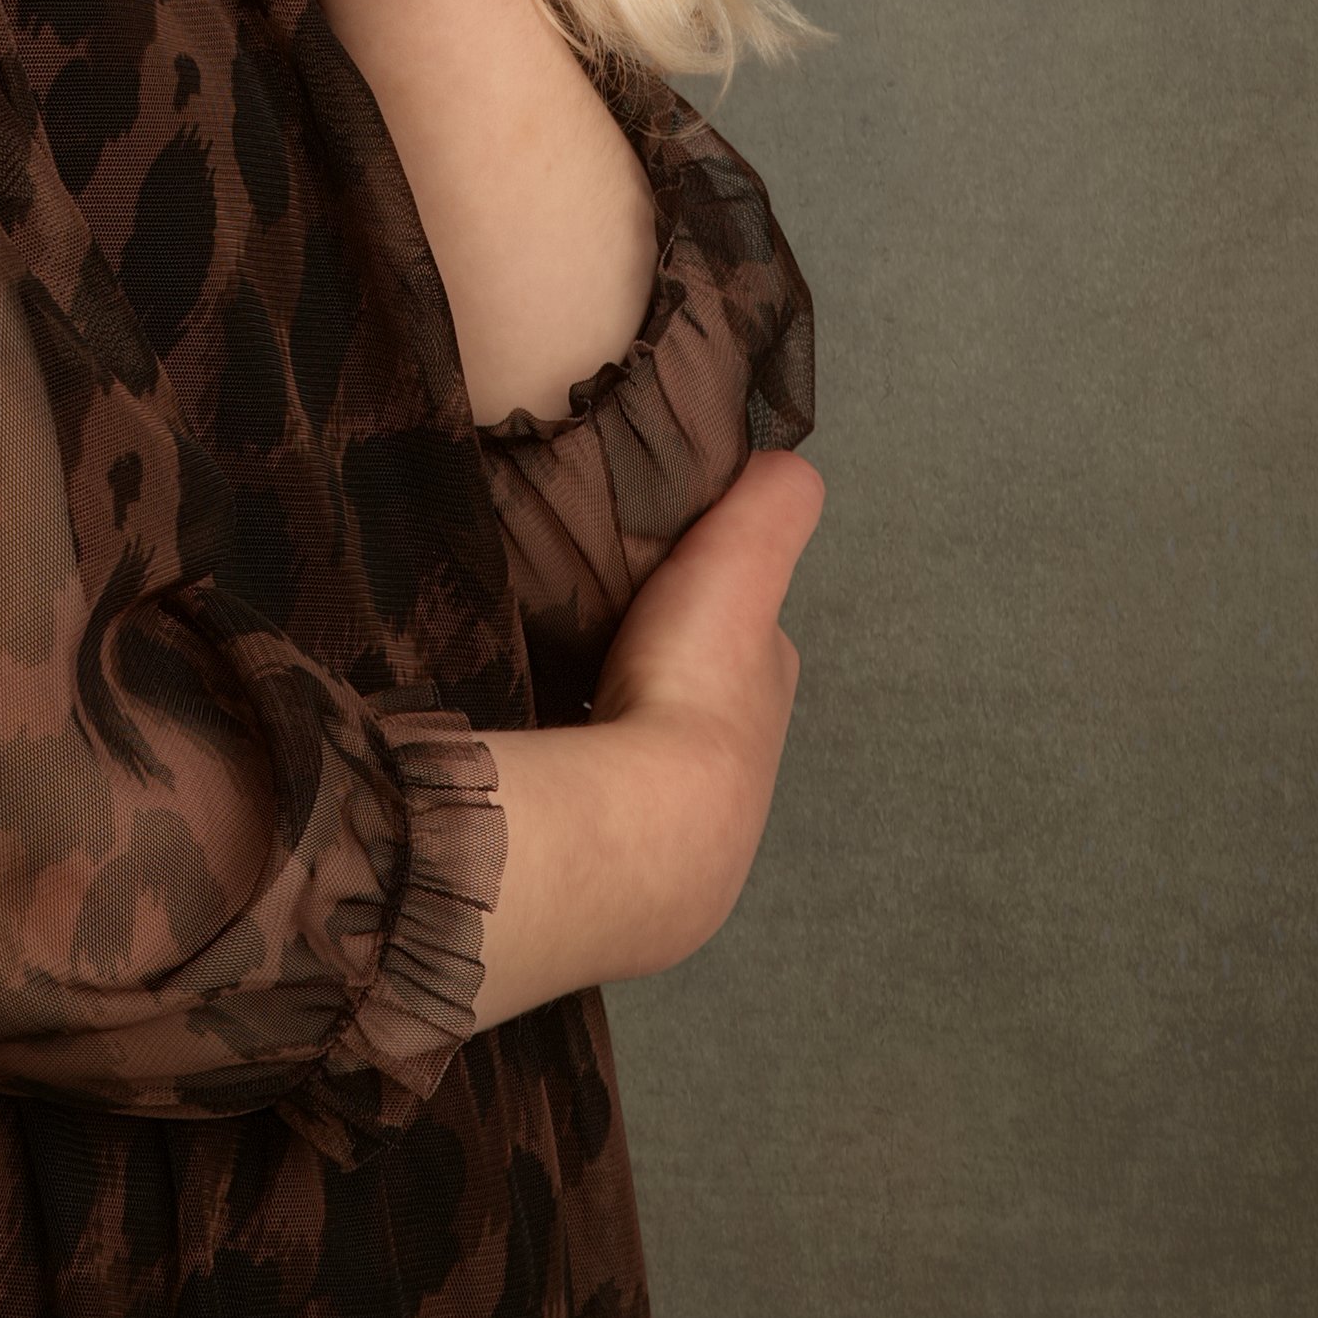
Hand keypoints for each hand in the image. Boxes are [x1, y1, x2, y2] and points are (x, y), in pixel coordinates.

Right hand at [471, 452, 824, 1023]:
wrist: (646, 818)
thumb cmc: (695, 682)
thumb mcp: (744, 557)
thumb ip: (770, 501)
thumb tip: (785, 461)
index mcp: (767, 683)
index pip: (747, 627)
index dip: (709, 594)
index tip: (658, 568)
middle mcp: (739, 758)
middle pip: (688, 686)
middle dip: (648, 661)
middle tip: (587, 624)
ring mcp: (681, 820)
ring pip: (635, 742)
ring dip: (603, 718)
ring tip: (546, 682)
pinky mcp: (619, 856)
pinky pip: (587, 792)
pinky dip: (566, 768)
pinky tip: (532, 747)